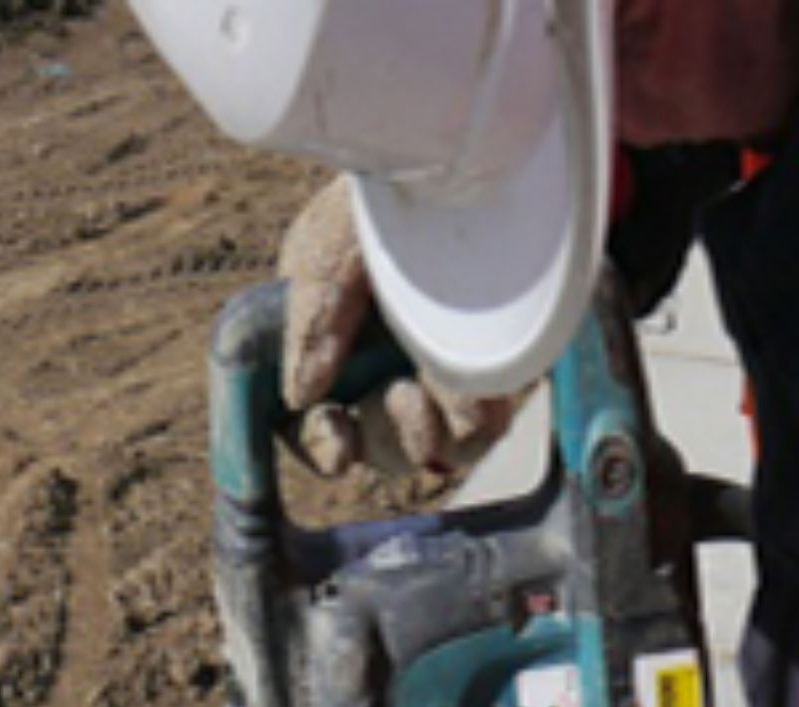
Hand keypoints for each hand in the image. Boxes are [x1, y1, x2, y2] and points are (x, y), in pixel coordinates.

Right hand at [279, 181, 523, 481]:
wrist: (464, 163)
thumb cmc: (380, 205)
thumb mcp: (325, 255)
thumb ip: (308, 325)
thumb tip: (300, 397)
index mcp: (338, 351)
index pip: (325, 427)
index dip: (326, 446)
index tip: (339, 446)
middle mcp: (391, 373)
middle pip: (382, 450)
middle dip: (386, 435)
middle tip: (400, 393)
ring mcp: (447, 380)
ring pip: (436, 451)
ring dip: (429, 425)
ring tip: (429, 378)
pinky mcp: (498, 380)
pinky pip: (482, 428)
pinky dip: (471, 407)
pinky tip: (471, 370)